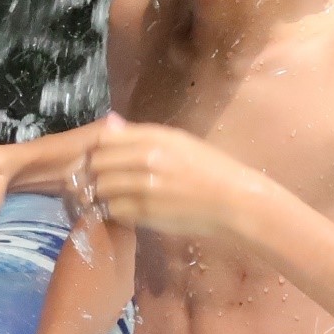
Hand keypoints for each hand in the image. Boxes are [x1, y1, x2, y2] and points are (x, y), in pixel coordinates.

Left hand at [71, 115, 264, 241]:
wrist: (235, 201)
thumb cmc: (210, 169)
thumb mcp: (179, 142)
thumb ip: (141, 134)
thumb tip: (109, 121)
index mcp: (156, 137)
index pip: (104, 138)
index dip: (99, 149)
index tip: (103, 158)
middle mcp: (147, 158)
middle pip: (97, 163)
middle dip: (98, 173)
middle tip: (106, 180)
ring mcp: (144, 186)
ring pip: (101, 188)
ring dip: (105, 194)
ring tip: (119, 196)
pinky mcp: (145, 212)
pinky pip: (114, 209)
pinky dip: (117, 211)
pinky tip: (130, 210)